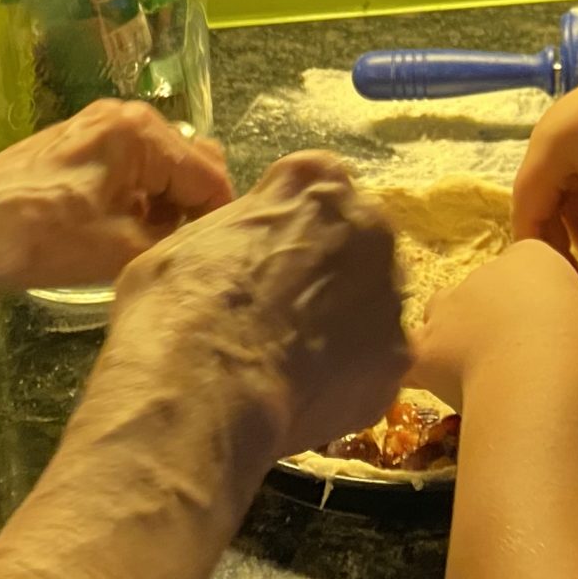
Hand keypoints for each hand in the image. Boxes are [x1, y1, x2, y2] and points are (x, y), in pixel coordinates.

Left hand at [0, 100, 233, 293]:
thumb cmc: (42, 237)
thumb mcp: (122, 249)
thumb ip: (177, 236)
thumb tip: (204, 236)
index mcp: (144, 132)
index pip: (211, 177)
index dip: (218, 221)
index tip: (215, 257)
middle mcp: (127, 116)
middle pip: (188, 166)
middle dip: (191, 210)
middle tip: (180, 254)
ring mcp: (98, 126)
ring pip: (158, 170)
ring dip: (162, 208)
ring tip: (149, 249)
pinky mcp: (76, 144)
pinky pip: (128, 169)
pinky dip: (135, 200)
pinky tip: (120, 234)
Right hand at [108, 152, 409, 461]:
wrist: (204, 387)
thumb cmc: (179, 305)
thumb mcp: (192, 239)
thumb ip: (243, 229)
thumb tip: (245, 247)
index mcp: (315, 183)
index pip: (318, 188)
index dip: (293, 228)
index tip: (271, 258)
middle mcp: (368, 225)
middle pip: (358, 242)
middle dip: (330, 273)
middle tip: (286, 314)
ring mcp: (391, 291)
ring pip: (373, 304)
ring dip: (345, 326)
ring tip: (296, 362)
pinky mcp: (398, 354)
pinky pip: (375, 363)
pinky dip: (350, 379)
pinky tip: (310, 396)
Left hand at [409, 242, 577, 412]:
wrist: (542, 376)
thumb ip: (577, 327)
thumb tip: (576, 347)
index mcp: (531, 258)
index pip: (526, 269)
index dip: (535, 301)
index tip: (548, 333)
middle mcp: (483, 272)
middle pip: (481, 291)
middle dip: (492, 318)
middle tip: (514, 359)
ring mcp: (448, 307)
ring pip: (440, 315)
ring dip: (452, 335)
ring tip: (474, 373)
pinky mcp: (424, 346)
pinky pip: (412, 356)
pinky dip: (420, 370)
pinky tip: (433, 391)